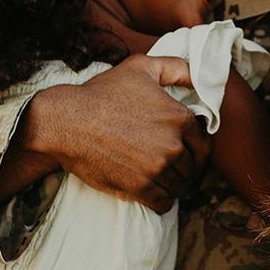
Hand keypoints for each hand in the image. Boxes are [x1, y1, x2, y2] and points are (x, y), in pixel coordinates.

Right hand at [15, 55, 210, 213]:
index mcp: (180, 118)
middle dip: (185, 166)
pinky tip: (153, 191)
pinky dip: (161, 200)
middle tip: (171, 164)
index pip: (203, 142)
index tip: (184, 149)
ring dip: (172, 183)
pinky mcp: (139, 187)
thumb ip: (177, 68)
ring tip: (159, 176)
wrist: (66, 121)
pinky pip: (163, 202)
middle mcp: (173, 145)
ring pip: (179, 185)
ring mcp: (157, 168)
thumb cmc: (102, 92)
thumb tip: (199, 74)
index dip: (195, 147)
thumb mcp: (142, 67)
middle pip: (192, 166)